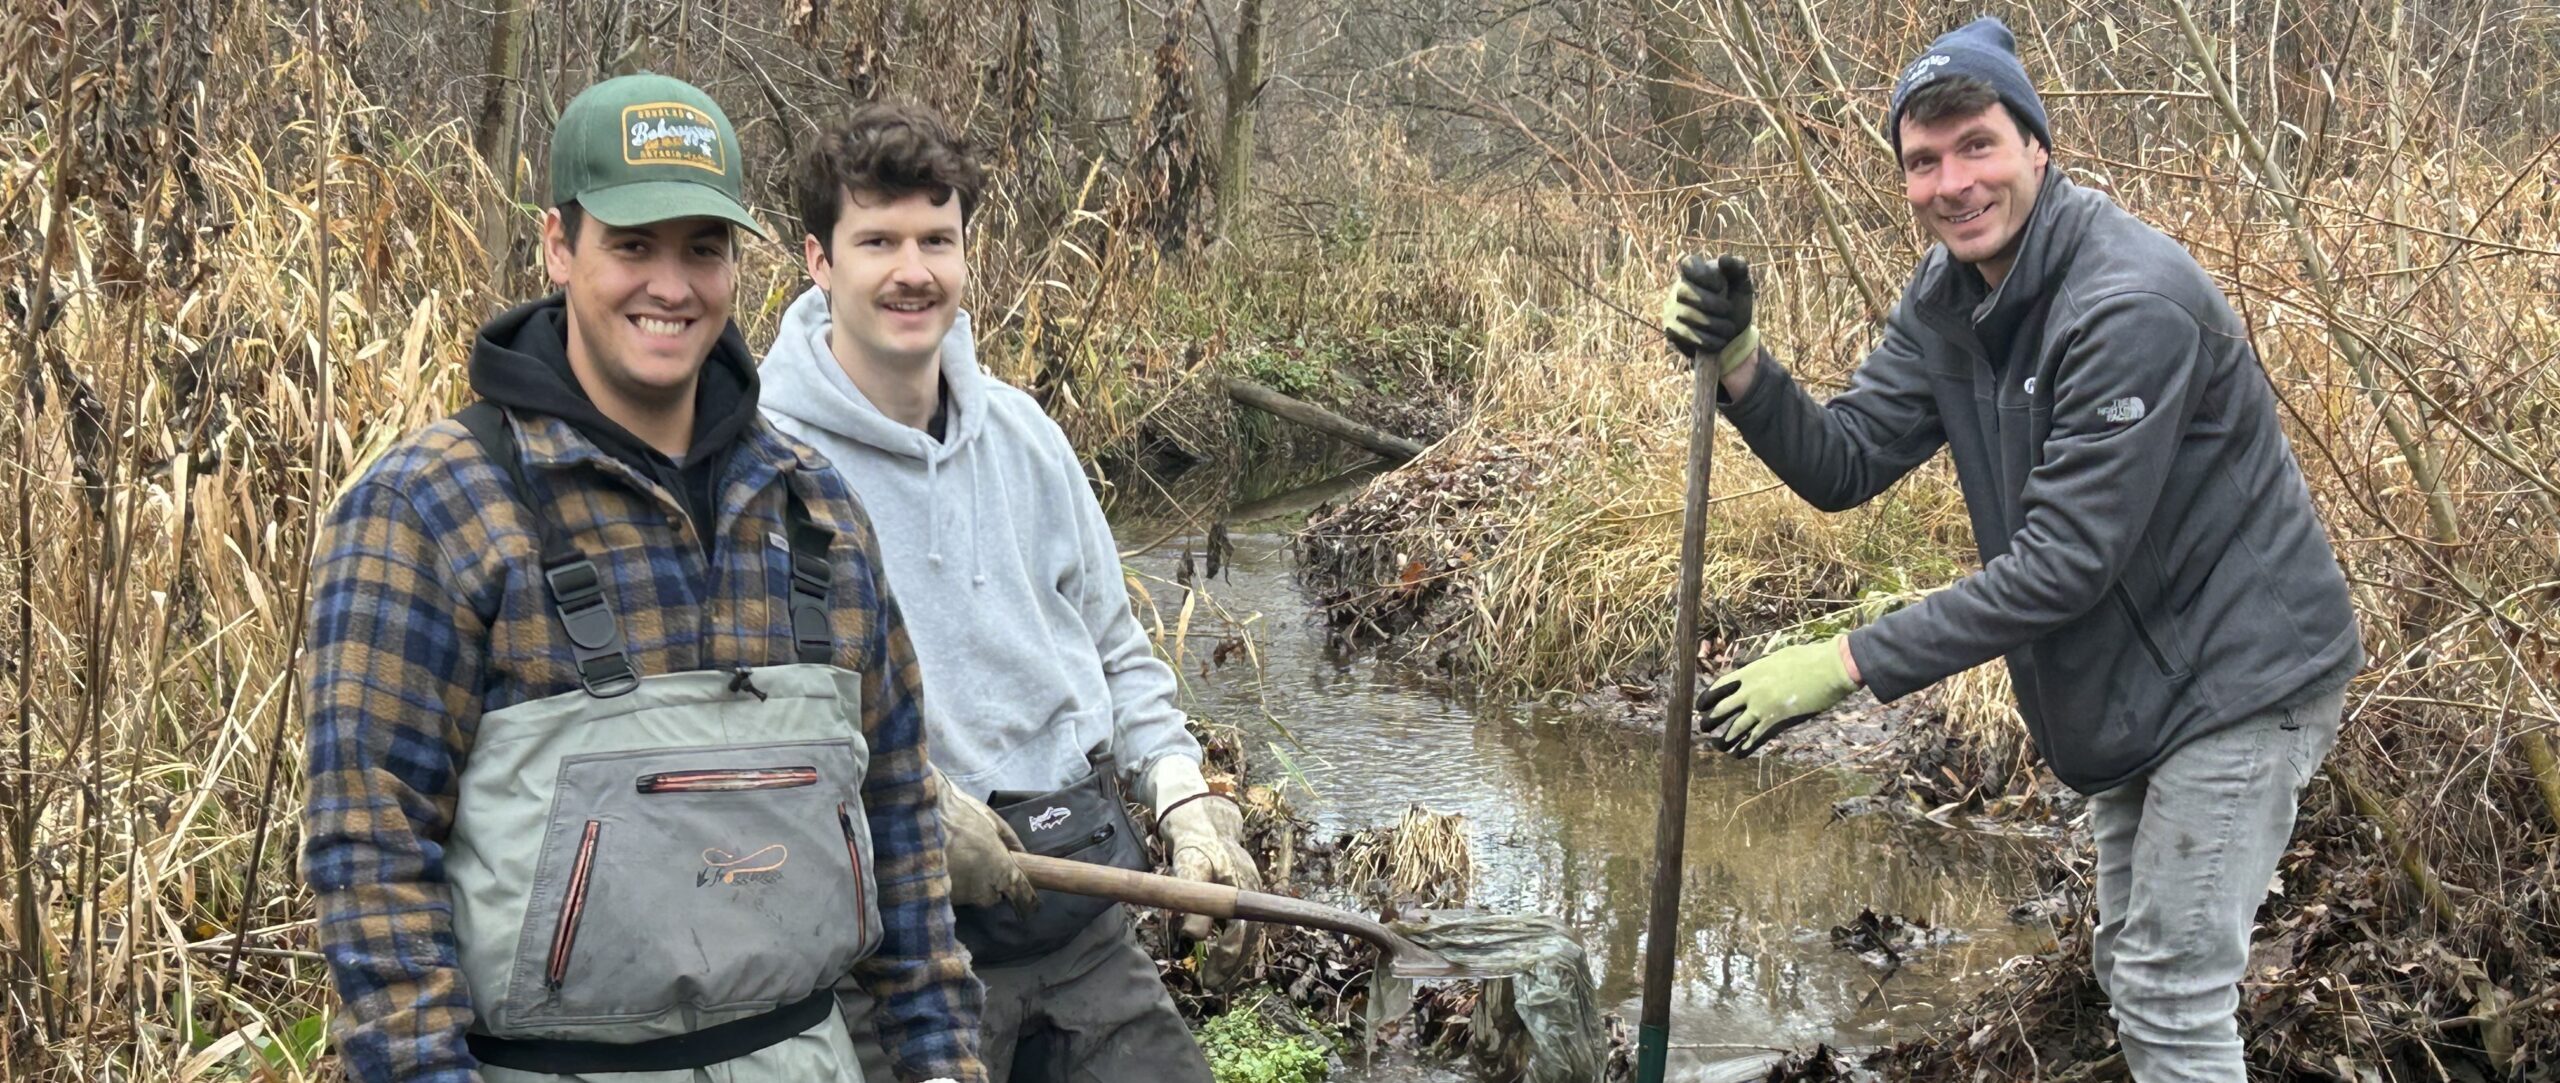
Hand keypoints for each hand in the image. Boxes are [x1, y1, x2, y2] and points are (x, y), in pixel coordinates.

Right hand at [932, 769, 1038, 918]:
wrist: (917, 818)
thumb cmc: (959, 815)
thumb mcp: (992, 820)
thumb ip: (1010, 840)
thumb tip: (1023, 853)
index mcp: (1002, 872)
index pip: (1022, 896)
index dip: (1026, 899)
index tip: (1027, 900)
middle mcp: (983, 891)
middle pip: (993, 897)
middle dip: (991, 884)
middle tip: (981, 861)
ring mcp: (961, 897)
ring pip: (971, 896)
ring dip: (969, 884)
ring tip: (958, 860)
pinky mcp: (939, 898)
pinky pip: (952, 894)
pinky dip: (950, 884)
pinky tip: (943, 866)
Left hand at [1159, 793, 1262, 986]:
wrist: (1206, 821)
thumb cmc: (1196, 844)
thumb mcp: (1189, 867)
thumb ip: (1192, 898)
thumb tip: (1193, 936)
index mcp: (1243, 885)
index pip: (1242, 931)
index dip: (1229, 958)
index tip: (1210, 978)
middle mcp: (1253, 892)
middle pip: (1249, 938)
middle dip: (1234, 965)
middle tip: (1212, 985)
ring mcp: (1251, 894)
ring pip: (1248, 934)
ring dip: (1236, 958)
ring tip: (1217, 979)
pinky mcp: (1244, 896)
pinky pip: (1243, 927)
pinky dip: (1235, 945)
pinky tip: (1221, 959)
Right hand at [1660, 254, 1759, 376]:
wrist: (1731, 337)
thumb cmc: (1734, 304)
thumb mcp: (1742, 286)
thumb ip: (1738, 269)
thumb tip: (1722, 258)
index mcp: (1696, 271)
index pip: (1688, 263)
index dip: (1704, 275)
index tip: (1721, 286)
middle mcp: (1679, 287)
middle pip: (1684, 290)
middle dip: (1710, 303)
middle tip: (1728, 310)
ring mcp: (1672, 308)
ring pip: (1685, 313)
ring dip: (1712, 323)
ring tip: (1729, 329)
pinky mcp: (1670, 329)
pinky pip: (1684, 333)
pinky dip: (1706, 339)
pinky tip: (1720, 341)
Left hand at [1696, 636, 1856, 756]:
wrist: (1830, 668)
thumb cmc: (1808, 658)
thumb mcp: (1778, 656)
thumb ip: (1760, 665)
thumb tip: (1749, 667)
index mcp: (1750, 672)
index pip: (1720, 686)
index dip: (1708, 697)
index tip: (1701, 705)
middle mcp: (1751, 690)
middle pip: (1722, 708)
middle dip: (1710, 719)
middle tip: (1703, 727)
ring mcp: (1762, 706)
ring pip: (1735, 726)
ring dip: (1724, 737)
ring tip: (1717, 745)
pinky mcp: (1776, 720)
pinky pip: (1755, 737)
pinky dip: (1746, 746)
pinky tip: (1739, 753)